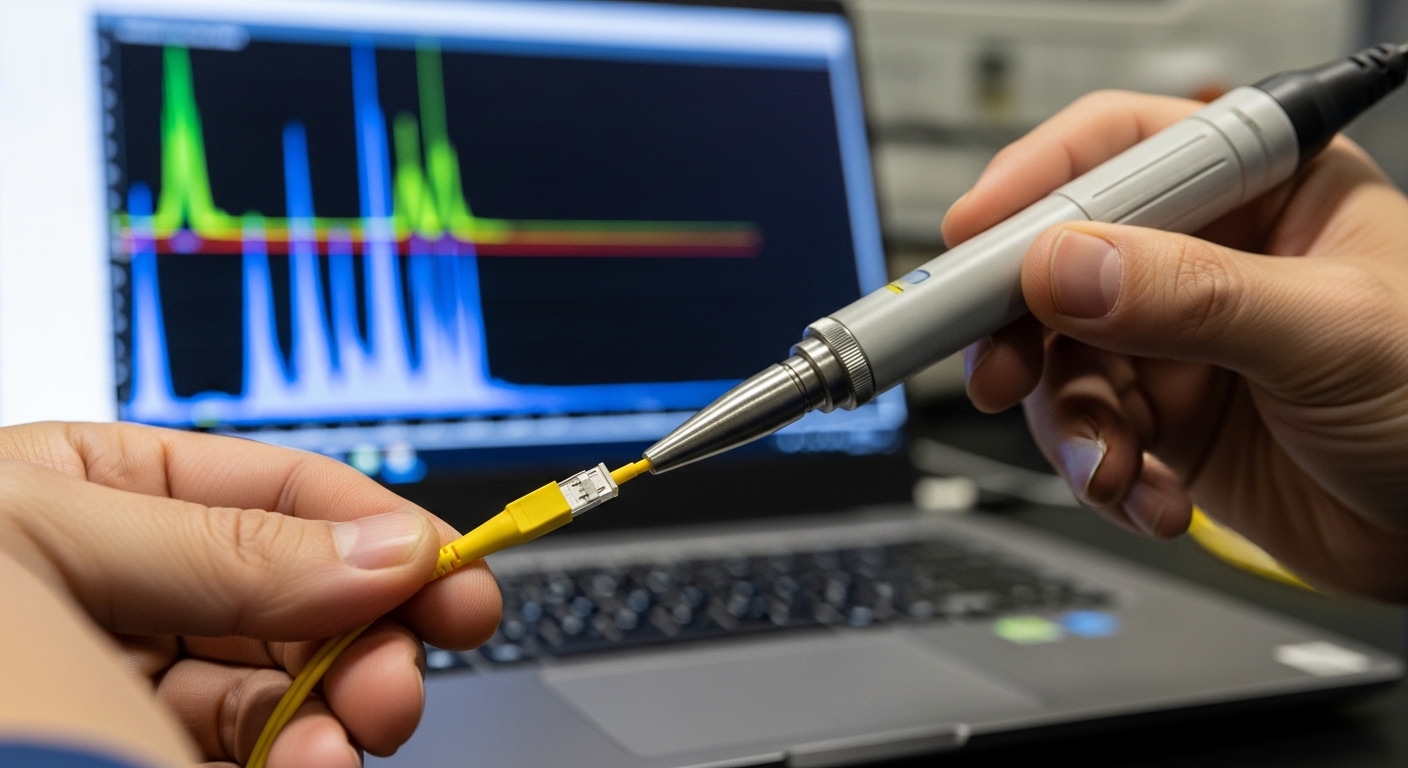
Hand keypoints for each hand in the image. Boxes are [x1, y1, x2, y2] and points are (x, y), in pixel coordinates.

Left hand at [0, 422, 500, 765]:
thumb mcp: (52, 572)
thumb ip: (233, 545)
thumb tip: (387, 541)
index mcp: (54, 503)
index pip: (254, 483)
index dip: (366, 518)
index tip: (453, 562)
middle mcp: (98, 595)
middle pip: (293, 585)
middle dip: (373, 617)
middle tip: (426, 647)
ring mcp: (128, 693)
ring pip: (294, 677)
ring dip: (353, 697)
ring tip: (367, 725)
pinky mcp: (153, 767)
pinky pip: (271, 752)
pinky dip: (315, 760)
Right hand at [948, 90, 1407, 600]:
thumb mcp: (1330, 336)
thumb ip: (1195, 298)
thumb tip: (1067, 268)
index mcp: (1263, 192)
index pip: (1125, 150)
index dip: (1039, 185)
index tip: (974, 237)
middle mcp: (1206, 258)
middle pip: (1063, 262)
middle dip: (1022, 325)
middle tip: (996, 371)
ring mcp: (1177, 342)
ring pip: (1061, 360)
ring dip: (1073, 424)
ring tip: (1111, 466)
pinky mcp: (1164, 419)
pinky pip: (1088, 432)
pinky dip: (1102, 471)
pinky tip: (1150, 495)